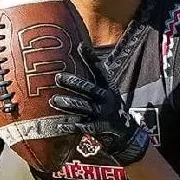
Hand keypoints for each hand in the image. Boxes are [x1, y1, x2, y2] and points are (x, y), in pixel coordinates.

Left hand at [48, 45, 149, 165]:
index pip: (99, 69)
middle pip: (90, 89)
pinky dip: (73, 126)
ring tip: (53, 101)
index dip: (91, 58)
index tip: (80, 46)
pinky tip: (61, 126)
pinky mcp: (103, 128)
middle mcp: (108, 98)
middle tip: (57, 77)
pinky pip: (86, 127)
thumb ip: (91, 82)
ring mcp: (106, 114)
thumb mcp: (105, 93)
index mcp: (108, 87)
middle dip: (74, 83)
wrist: (126, 133)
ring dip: (69, 104)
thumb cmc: (109, 108)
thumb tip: (77, 61)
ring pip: (86, 107)